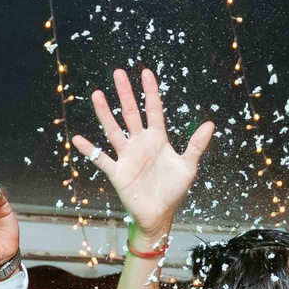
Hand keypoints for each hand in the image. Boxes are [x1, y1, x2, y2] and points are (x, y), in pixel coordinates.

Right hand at [70, 66, 213, 239]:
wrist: (159, 215)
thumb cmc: (173, 191)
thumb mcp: (188, 166)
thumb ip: (196, 145)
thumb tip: (210, 124)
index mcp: (158, 140)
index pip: (153, 110)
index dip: (150, 92)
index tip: (146, 73)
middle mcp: (140, 144)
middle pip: (130, 114)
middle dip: (125, 93)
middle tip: (118, 73)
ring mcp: (127, 157)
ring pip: (114, 130)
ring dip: (105, 113)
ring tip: (97, 94)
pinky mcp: (118, 172)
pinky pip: (101, 159)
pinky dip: (90, 150)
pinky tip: (78, 139)